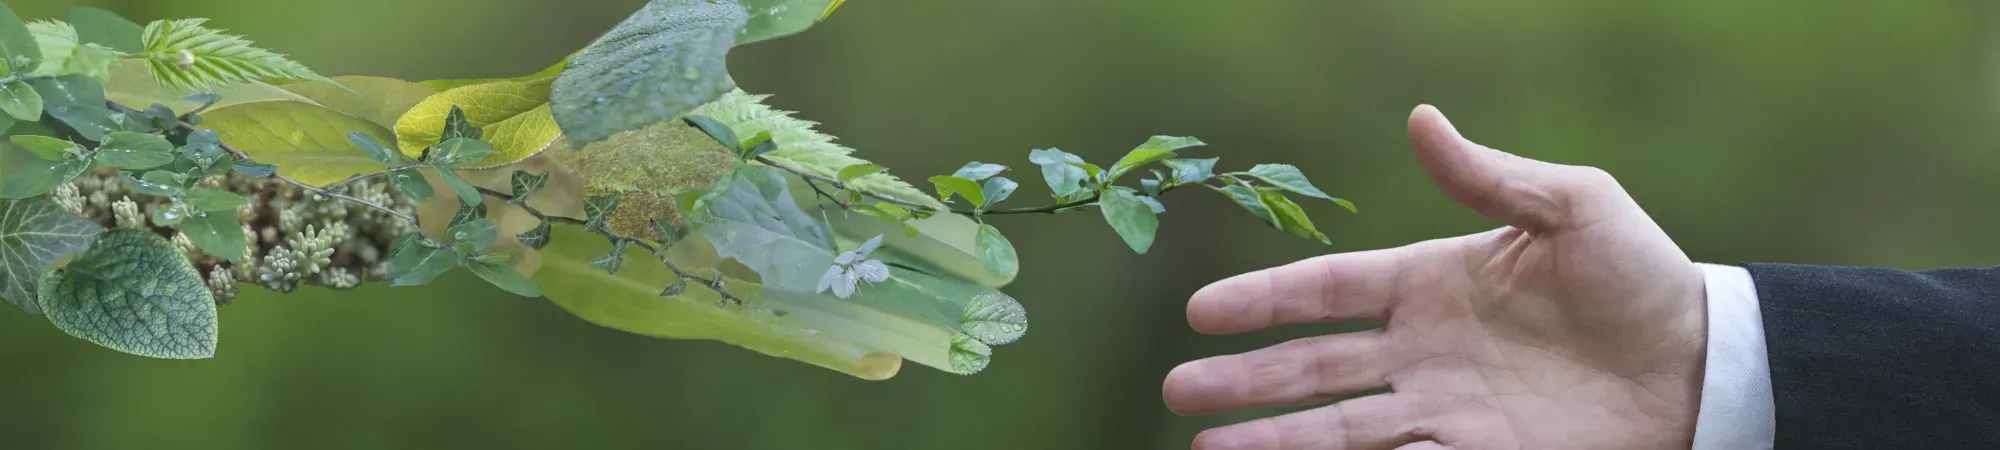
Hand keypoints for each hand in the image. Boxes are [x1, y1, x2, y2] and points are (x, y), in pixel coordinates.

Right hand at [1162, 106, 1708, 449]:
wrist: (1704, 362)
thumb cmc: (1640, 274)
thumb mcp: (1573, 206)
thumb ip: (1490, 176)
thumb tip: (1418, 121)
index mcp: (1431, 282)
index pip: (1327, 292)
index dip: (1263, 300)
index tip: (1201, 313)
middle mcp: (1423, 351)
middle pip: (1313, 368)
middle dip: (1243, 381)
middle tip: (1179, 392)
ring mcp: (1444, 410)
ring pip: (1339, 427)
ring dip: (1273, 440)